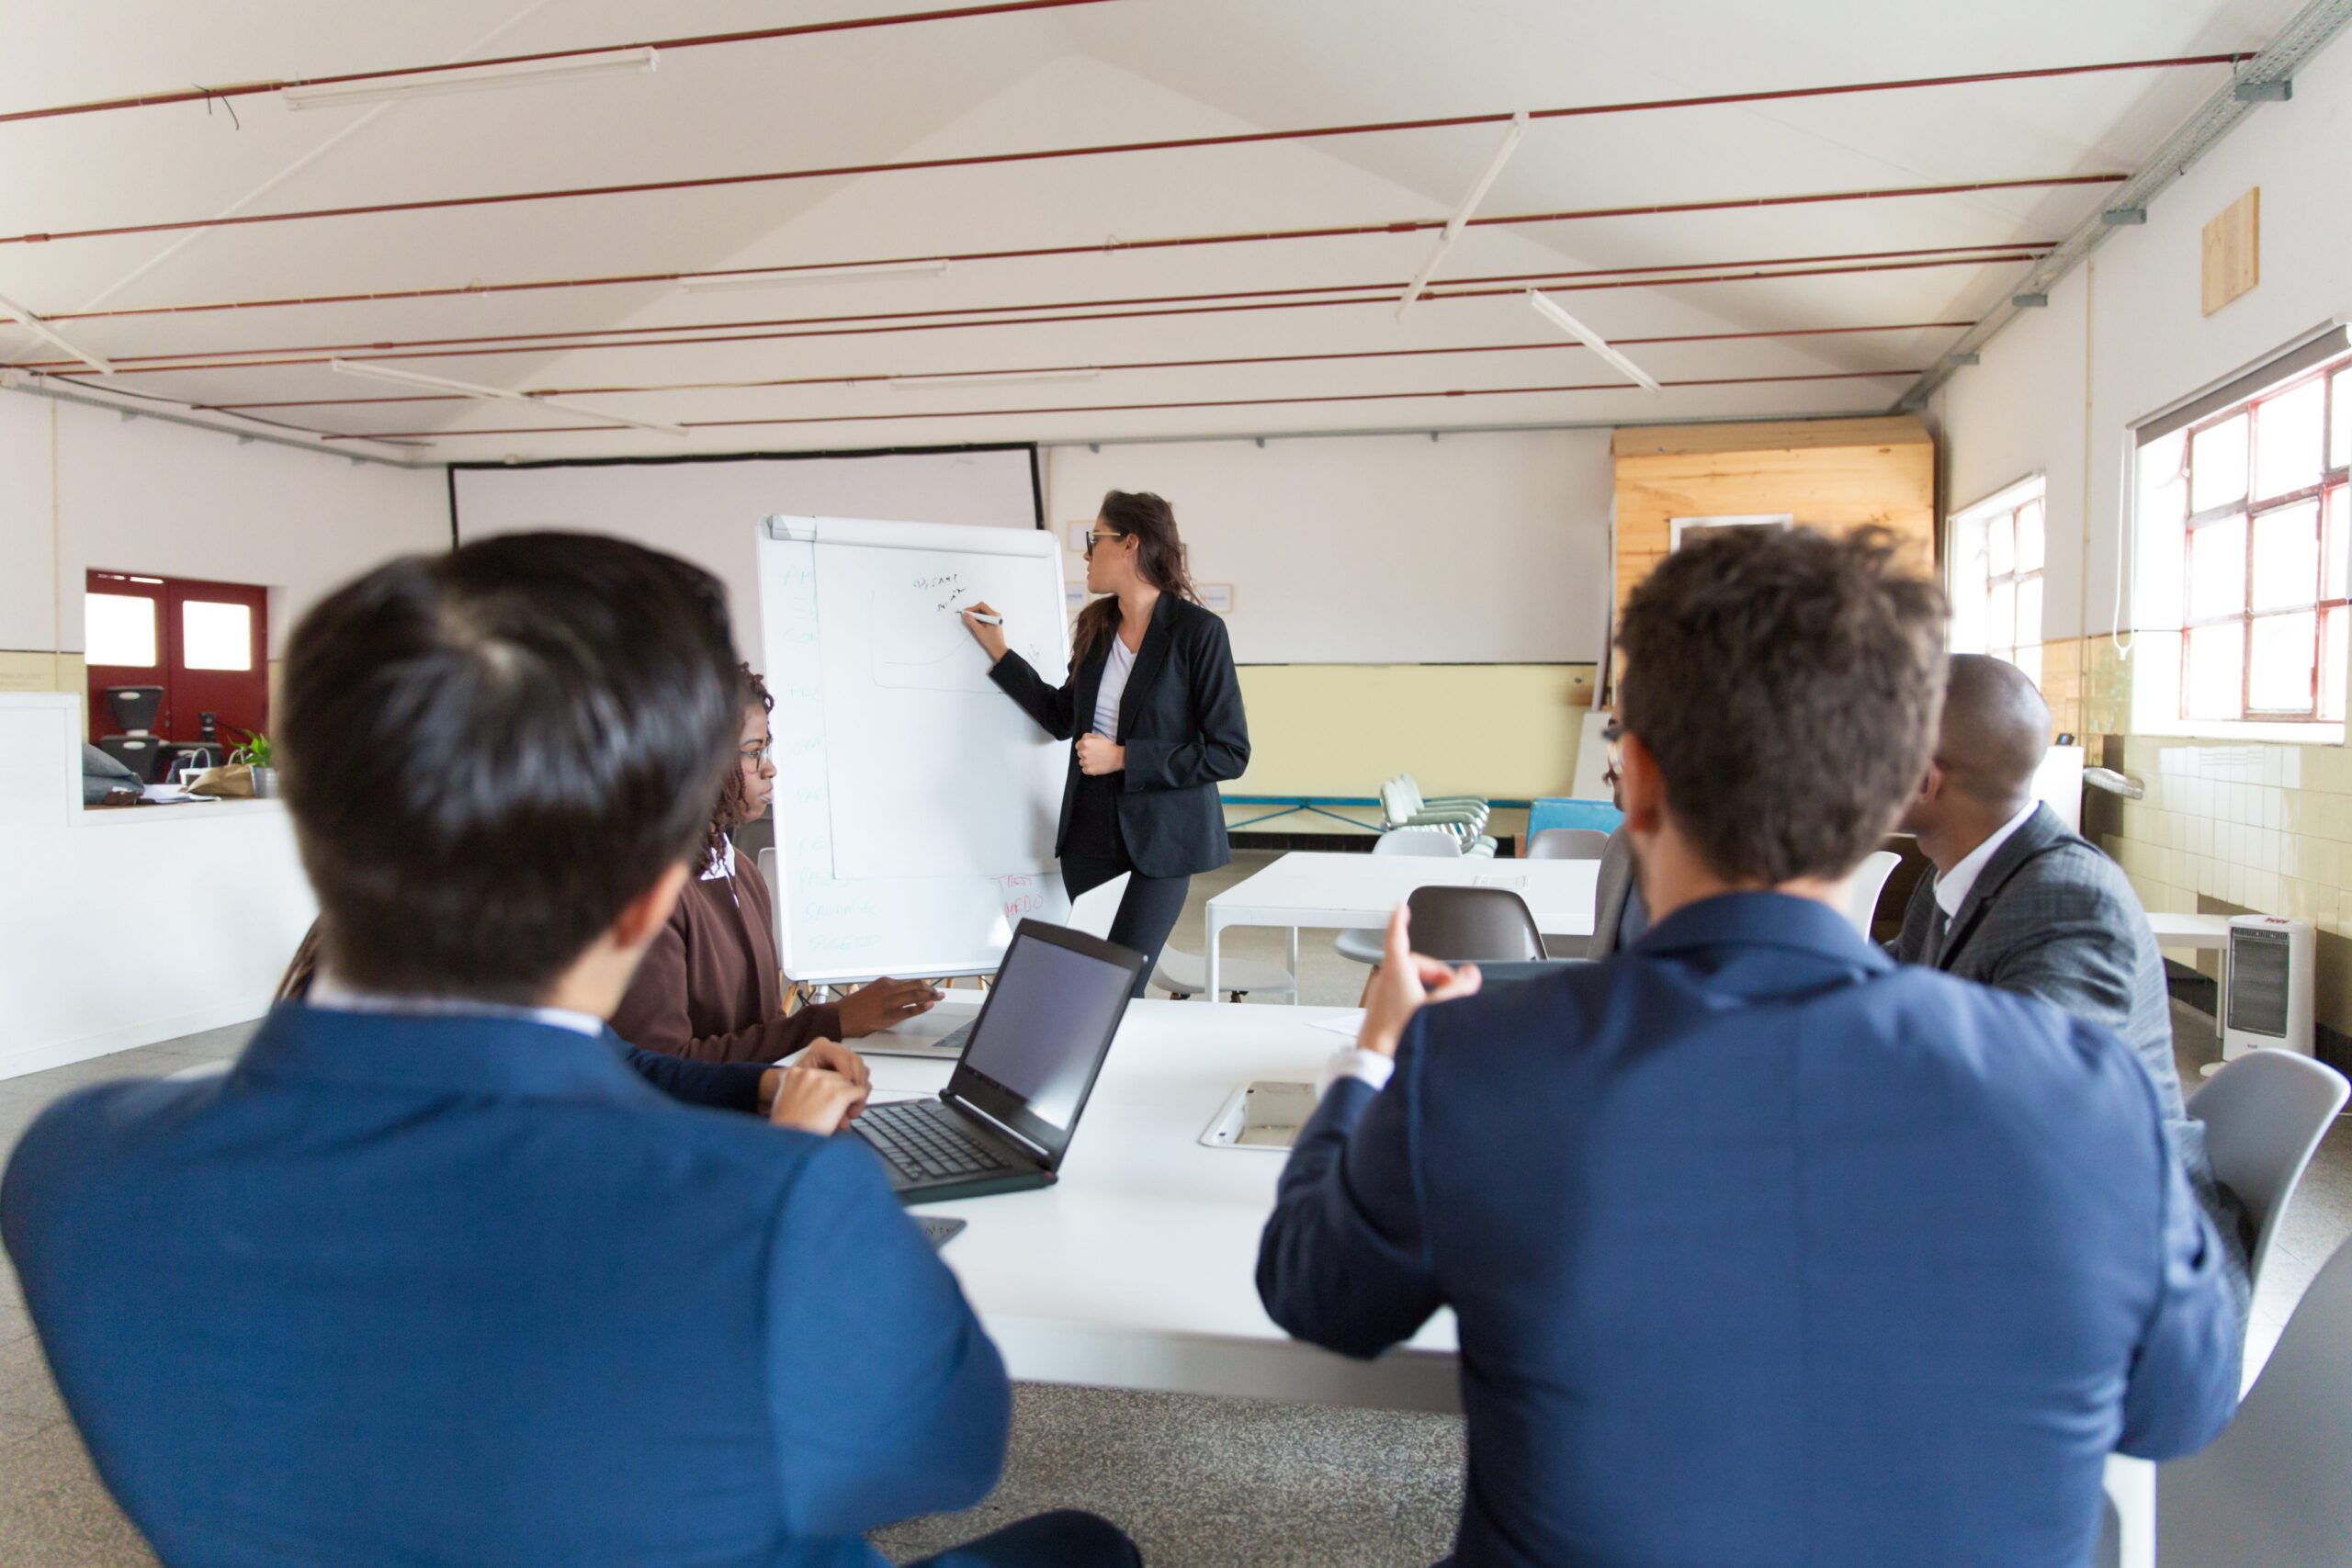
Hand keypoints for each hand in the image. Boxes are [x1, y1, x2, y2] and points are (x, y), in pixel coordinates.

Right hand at [767, 1064, 863, 1134]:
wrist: (787, 1144)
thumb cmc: (787, 1130)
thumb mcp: (785, 1102)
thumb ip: (801, 1091)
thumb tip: (820, 1093)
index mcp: (795, 1074)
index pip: (821, 1074)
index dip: (827, 1089)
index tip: (826, 1103)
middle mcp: (810, 1074)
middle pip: (837, 1077)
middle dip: (841, 1092)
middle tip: (841, 1110)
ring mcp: (824, 1083)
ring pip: (850, 1083)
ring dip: (851, 1098)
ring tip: (846, 1114)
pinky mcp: (838, 1095)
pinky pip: (860, 1091)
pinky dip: (859, 1102)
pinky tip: (852, 1114)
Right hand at [837, 978, 942, 1037]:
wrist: (840, 1016)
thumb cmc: (854, 1006)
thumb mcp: (872, 991)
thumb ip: (886, 991)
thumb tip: (902, 993)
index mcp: (884, 982)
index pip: (909, 982)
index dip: (922, 985)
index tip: (930, 987)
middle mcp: (888, 989)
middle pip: (915, 986)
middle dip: (930, 989)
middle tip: (939, 992)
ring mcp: (889, 1002)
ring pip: (915, 995)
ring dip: (930, 996)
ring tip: (938, 997)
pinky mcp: (888, 1015)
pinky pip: (909, 1010)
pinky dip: (921, 1007)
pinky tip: (928, 1006)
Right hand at [961, 602, 1008, 662]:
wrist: (998, 649)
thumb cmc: (991, 641)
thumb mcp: (979, 630)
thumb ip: (971, 621)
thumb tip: (965, 614)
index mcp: (994, 615)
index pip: (981, 606)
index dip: (972, 608)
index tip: (966, 613)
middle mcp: (995, 615)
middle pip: (982, 609)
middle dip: (974, 613)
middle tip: (968, 619)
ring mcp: (995, 619)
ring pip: (982, 614)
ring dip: (976, 617)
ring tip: (973, 625)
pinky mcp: (993, 622)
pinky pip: (984, 618)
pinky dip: (979, 620)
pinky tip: (977, 627)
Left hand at [1076, 733, 1124, 774]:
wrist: (1118, 758)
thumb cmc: (1110, 747)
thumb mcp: (1099, 736)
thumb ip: (1088, 736)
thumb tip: (1082, 739)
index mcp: (1085, 743)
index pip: (1077, 745)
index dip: (1083, 747)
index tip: (1089, 749)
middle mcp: (1083, 752)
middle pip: (1079, 754)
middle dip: (1085, 754)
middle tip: (1094, 754)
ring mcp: (1085, 762)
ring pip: (1081, 762)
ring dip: (1087, 761)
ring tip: (1096, 760)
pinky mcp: (1088, 770)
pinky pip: (1084, 770)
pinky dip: (1089, 769)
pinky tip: (1096, 765)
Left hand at [1359, 903, 1480, 1059]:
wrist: (1376, 1064)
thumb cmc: (1399, 1035)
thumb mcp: (1437, 1006)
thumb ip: (1458, 988)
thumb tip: (1471, 974)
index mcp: (1395, 972)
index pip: (1396, 936)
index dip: (1400, 920)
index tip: (1402, 907)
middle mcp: (1385, 982)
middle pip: (1412, 964)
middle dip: (1435, 972)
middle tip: (1451, 987)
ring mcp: (1382, 999)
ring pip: (1408, 982)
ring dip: (1428, 988)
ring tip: (1441, 1005)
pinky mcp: (1382, 1015)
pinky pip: (1402, 998)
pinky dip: (1418, 1001)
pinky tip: (1428, 1018)